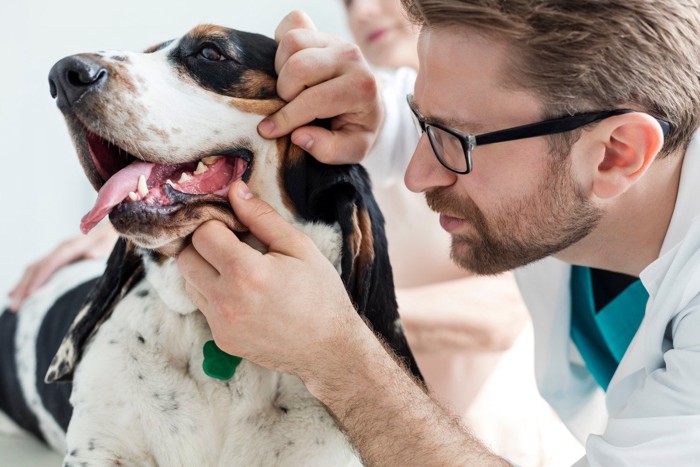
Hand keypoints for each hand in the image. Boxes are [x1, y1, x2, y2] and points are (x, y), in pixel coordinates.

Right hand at [8, 222, 118, 311]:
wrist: (115, 227)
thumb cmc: (113, 238)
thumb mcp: (110, 243)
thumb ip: (101, 249)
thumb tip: (90, 254)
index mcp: (72, 247)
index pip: (51, 264)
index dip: (40, 279)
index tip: (30, 295)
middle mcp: (61, 249)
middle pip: (37, 268)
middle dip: (24, 287)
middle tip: (15, 307)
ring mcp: (59, 253)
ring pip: (34, 269)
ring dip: (22, 286)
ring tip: (13, 304)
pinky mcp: (60, 258)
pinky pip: (39, 269)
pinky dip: (27, 281)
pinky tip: (18, 293)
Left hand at [177, 181, 361, 376]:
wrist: (329, 348)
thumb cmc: (320, 293)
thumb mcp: (299, 247)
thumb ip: (262, 216)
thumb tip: (234, 190)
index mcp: (245, 272)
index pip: (202, 233)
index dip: (219, 224)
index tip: (237, 228)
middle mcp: (225, 301)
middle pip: (186, 257)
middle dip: (205, 245)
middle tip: (234, 245)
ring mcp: (220, 324)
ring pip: (189, 282)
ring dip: (206, 270)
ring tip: (240, 270)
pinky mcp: (221, 340)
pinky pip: (203, 306)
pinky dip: (215, 294)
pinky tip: (244, 294)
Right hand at [257, 10, 383, 164]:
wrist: (366, 104)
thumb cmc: (355, 128)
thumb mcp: (352, 150)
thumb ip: (329, 150)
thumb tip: (299, 135)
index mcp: (362, 87)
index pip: (314, 99)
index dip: (287, 119)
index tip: (269, 131)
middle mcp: (351, 56)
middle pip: (298, 66)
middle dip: (285, 92)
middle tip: (289, 106)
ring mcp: (335, 40)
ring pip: (291, 42)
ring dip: (281, 69)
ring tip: (291, 89)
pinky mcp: (321, 31)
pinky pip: (291, 24)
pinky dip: (281, 45)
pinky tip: (289, 67)